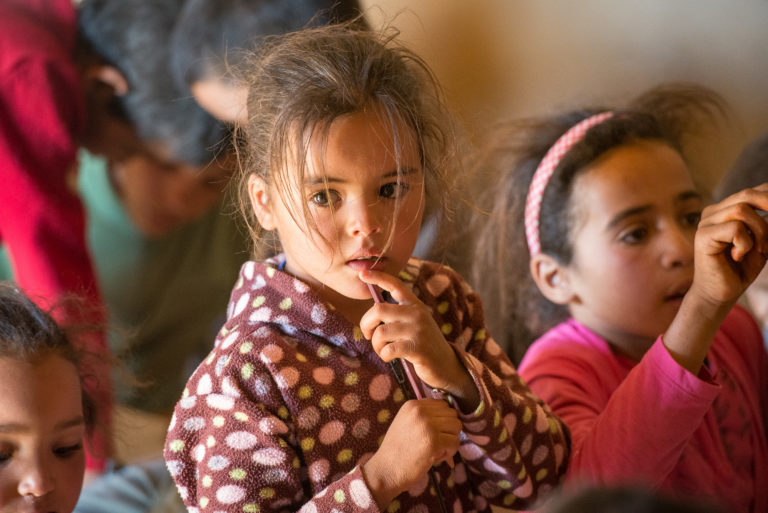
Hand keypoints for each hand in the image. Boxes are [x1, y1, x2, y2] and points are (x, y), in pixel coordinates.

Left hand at [358, 270, 471, 396]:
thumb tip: (373, 312)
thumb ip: (399, 315)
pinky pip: (388, 349)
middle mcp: (417, 314)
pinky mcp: (417, 348)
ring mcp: (418, 330)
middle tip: (368, 335)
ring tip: (383, 350)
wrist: (447, 365)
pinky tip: (390, 358)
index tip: (362, 274)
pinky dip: (384, 355)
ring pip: (381, 332)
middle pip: (378, 310)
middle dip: (366, 324)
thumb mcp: (415, 324)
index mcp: (415, 305)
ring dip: (376, 345)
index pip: (395, 285)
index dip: (378, 277)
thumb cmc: (424, 345)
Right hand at [362, 399, 460, 506]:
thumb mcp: (406, 423)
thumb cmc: (398, 450)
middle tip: (434, 443)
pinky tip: (434, 457)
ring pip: (456, 427)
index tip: (432, 433)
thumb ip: (425, 415)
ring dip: (449, 441)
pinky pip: (455, 443)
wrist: (385, 470)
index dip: (442, 420)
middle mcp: (420, 411)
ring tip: (434, 450)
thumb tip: (452, 415)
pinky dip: (449, 453)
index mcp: (412, 405)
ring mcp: (427, 425)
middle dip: (448, 430)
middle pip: (452, 415)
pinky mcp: (434, 442)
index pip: (443, 405)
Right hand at [690, 184, 767, 305]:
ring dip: (760, 232)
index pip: (755, 191)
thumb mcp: (763, 241)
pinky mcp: (702, 236)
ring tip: (759, 250)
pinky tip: (738, 256)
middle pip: (748, 194)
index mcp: (726, 209)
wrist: (720, 294)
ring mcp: (706, 223)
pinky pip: (735, 228)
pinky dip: (746, 244)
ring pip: (742, 210)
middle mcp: (714, 212)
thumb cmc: (741, 268)